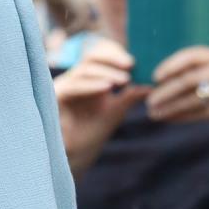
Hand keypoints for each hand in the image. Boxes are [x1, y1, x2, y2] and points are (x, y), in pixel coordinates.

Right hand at [54, 38, 152, 174]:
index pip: (100, 54)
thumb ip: (130, 95)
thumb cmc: (93, 131)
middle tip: (131, 64)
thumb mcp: (116, 110)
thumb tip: (151, 84)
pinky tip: (107, 89)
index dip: (115, 53)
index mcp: (89, 77)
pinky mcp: (56, 97)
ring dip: (106, 72)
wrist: (76, 155)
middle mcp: (75, 77)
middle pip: (91, 56)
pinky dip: (92, 85)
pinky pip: (74, 86)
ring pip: (85, 69)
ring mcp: (65, 85)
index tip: (134, 62)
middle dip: (112, 58)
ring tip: (125, 80)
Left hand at [148, 46, 208, 139]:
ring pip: (191, 98)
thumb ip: (195, 71)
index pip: (190, 56)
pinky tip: (169, 119)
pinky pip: (199, 112)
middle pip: (188, 79)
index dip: (170, 65)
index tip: (154, 77)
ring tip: (154, 113)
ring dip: (169, 107)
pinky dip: (181, 116)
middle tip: (148, 100)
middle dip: (165, 91)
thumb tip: (157, 78)